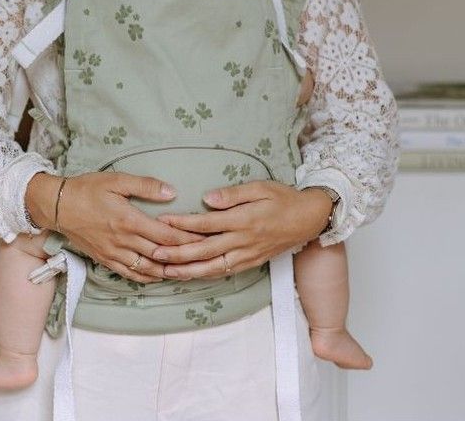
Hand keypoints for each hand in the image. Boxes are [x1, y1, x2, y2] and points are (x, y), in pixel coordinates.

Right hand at [25, 172, 205, 283]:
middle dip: (185, 258)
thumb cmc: (87, 189)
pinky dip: (148, 278)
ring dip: (169, 272)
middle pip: (161, 255)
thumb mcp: (117, 180)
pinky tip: (160, 276)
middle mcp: (123, 241)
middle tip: (206, 259)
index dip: (188, 239)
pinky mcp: (105, 260)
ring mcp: (114, 253)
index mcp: (129, 220)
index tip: (205, 239)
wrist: (57, 206)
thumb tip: (172, 192)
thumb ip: (145, 186)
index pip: (166, 235)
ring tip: (189, 271)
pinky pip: (131, 274)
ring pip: (148, 269)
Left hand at [151, 181, 332, 279]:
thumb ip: (233, 194)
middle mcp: (244, 241)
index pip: (206, 224)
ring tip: (165, 271)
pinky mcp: (251, 263)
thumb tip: (206, 199)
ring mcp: (248, 255)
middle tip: (154, 253)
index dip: (182, 224)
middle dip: (177, 254)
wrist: (309, 219)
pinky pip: (225, 272)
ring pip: (213, 267)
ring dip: (188, 271)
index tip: (162, 222)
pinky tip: (190, 276)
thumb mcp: (261, 188)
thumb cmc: (283, 198)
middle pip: (205, 250)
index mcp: (244, 220)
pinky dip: (206, 276)